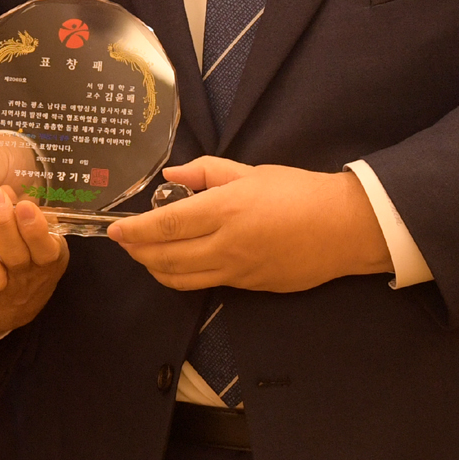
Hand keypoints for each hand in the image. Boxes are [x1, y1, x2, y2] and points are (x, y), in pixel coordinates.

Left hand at [0, 139, 67, 333]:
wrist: (5, 308)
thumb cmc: (26, 263)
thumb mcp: (41, 243)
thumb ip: (31, 218)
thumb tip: (9, 191)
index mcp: (47, 261)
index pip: (46, 249)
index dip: (34, 228)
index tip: (23, 205)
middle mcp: (23, 278)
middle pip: (15, 255)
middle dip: (4, 224)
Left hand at [105, 157, 390, 292]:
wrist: (343, 229)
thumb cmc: (299, 192)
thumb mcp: (251, 172)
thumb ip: (206, 172)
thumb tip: (171, 176)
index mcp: (225, 210)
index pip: (166, 225)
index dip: (135, 231)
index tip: (115, 230)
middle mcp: (225, 245)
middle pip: (165, 258)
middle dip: (138, 253)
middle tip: (126, 244)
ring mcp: (237, 271)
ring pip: (181, 279)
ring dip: (156, 270)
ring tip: (147, 256)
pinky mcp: (249, 287)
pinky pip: (206, 284)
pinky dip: (183, 276)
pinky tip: (181, 264)